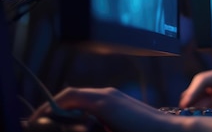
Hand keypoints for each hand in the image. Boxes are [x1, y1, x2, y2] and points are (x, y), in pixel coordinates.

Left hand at [29, 87, 211, 131]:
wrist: (165, 131)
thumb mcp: (113, 128)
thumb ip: (98, 126)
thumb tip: (80, 128)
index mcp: (109, 102)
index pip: (76, 100)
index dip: (56, 108)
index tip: (42, 122)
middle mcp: (106, 95)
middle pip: (70, 96)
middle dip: (50, 108)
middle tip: (34, 122)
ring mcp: (106, 97)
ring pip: (71, 96)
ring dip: (52, 108)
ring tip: (37, 121)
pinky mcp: (106, 103)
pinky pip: (74, 97)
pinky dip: (59, 105)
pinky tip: (49, 116)